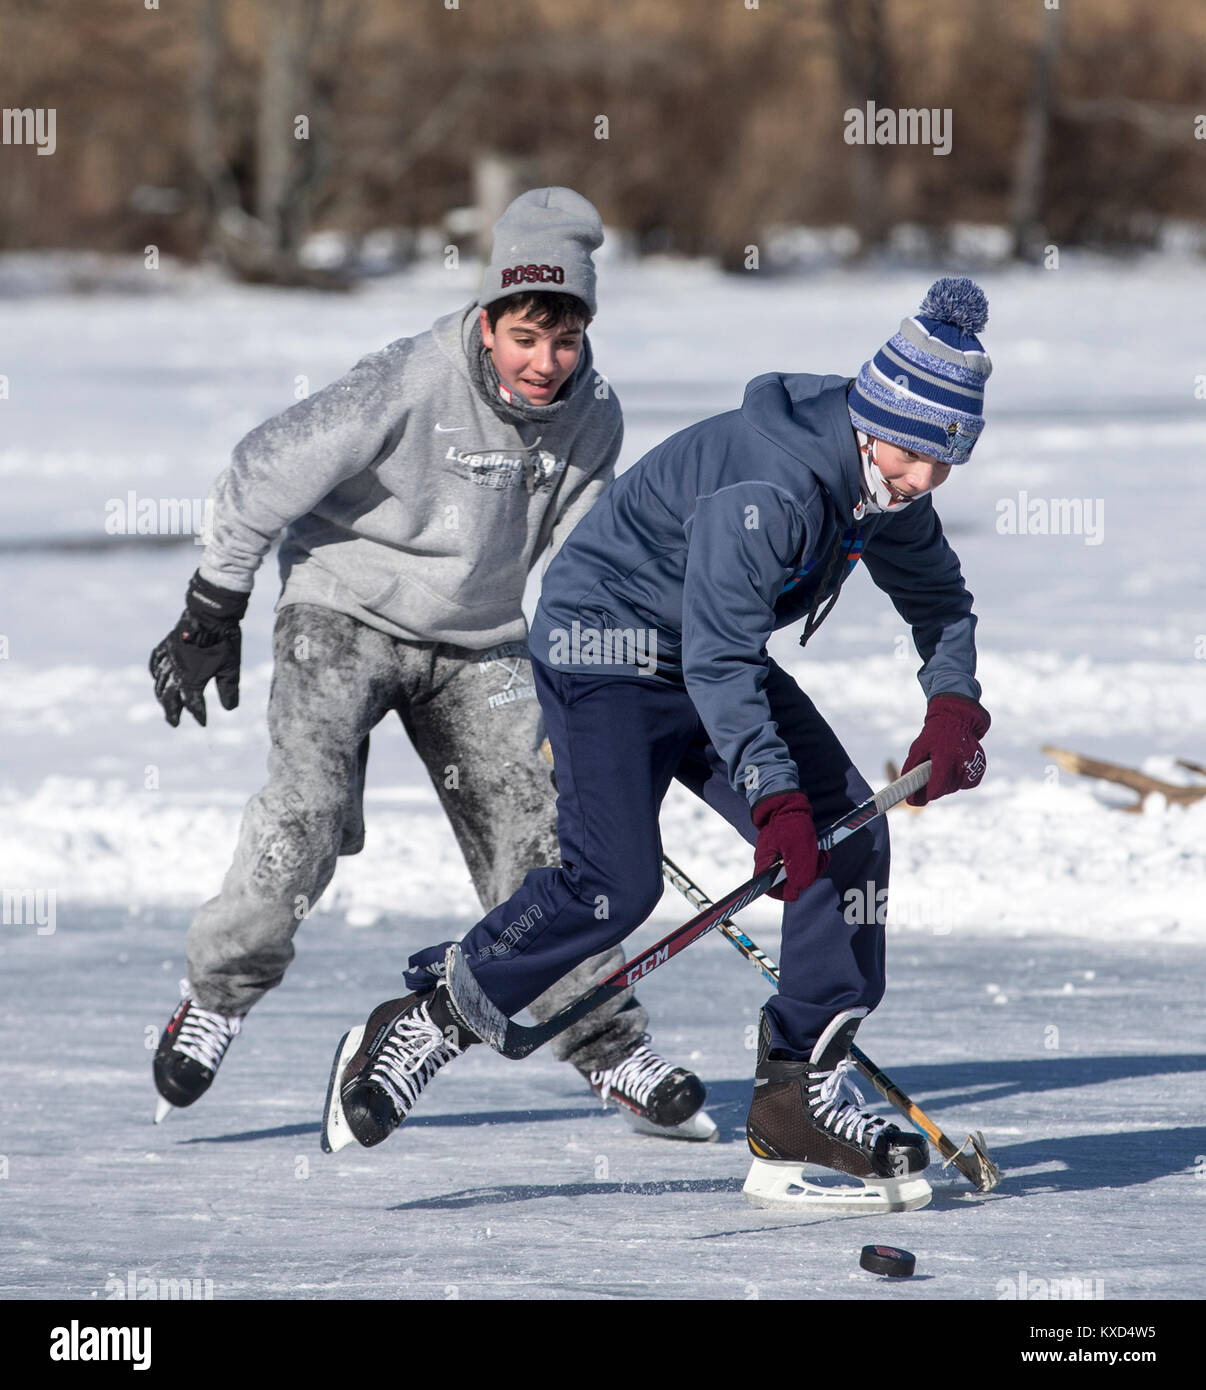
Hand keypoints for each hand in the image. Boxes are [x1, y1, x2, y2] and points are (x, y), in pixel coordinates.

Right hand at [149, 572, 248, 727]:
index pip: (193, 703)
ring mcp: (169, 657)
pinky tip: (156, 677)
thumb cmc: (224, 641)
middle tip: (174, 722)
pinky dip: (155, 672)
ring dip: (162, 696)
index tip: (203, 723)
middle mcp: (176, 670)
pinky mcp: (167, 645)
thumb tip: (230, 709)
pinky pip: (156, 661)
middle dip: (172, 711)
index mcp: (192, 678)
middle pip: (169, 697)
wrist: (211, 613)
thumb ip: (229, 689)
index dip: (198, 714)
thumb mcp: (231, 668)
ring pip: (160, 681)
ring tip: (166, 705)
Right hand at [752, 790, 829, 901]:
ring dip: (812, 866)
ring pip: (797, 872)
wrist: (789, 802)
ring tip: (821, 854)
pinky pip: (801, 862)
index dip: (786, 892)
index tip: (801, 886)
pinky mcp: (788, 851)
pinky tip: (819, 852)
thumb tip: (799, 888)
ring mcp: (778, 856)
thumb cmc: (791, 823)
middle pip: (788, 882)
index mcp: (765, 864)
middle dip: (806, 875)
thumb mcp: (799, 848)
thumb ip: (799, 872)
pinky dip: (811, 859)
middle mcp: (769, 863)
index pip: (770, 890)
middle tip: (818, 862)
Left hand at [900, 694, 989, 805]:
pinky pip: (967, 783)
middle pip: (946, 789)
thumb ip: (911, 768)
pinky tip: (953, 769)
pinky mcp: (980, 767)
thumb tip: (906, 789)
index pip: (937, 787)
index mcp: (945, 759)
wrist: (957, 719)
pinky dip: (959, 781)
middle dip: (934, 788)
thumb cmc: (935, 734)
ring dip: (947, 784)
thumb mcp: (918, 748)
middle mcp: (962, 764)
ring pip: (956, 787)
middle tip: (926, 780)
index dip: (926, 795)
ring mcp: (973, 766)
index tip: (917, 798)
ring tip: (940, 769)